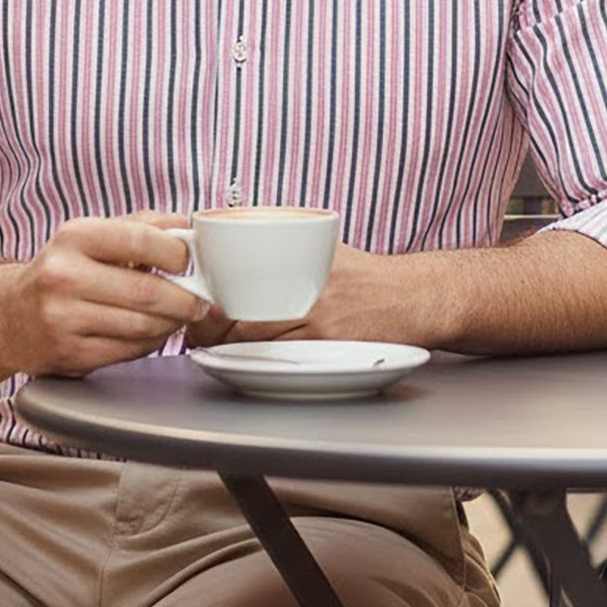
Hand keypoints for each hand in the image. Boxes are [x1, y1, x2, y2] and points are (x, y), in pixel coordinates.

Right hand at [1, 212, 209, 376]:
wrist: (8, 316)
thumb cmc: (60, 271)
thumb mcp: (90, 236)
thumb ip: (139, 227)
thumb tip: (186, 227)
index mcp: (73, 237)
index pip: (140, 239)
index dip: (177, 252)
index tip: (190, 261)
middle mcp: (64, 276)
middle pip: (148, 291)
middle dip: (186, 298)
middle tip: (199, 299)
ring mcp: (64, 318)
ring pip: (143, 326)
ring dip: (172, 323)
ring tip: (177, 316)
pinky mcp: (70, 354)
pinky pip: (131, 351)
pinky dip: (152, 343)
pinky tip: (152, 332)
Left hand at [196, 244, 439, 348]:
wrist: (414, 297)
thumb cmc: (364, 272)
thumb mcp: (321, 245)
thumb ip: (282, 244)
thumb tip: (236, 241)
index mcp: (301, 260)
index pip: (242, 283)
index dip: (209, 301)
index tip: (193, 306)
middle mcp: (308, 291)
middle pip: (242, 318)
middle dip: (210, 330)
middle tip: (193, 332)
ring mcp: (320, 322)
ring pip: (259, 344)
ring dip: (228, 351)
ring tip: (210, 348)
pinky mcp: (331, 348)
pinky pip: (285, 360)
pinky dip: (259, 364)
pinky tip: (244, 365)